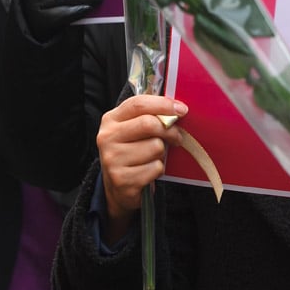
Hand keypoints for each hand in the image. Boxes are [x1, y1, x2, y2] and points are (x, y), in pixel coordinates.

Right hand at [96, 94, 187, 243]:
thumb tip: (179, 109)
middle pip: (149, 124)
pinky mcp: (121, 179)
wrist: (119, 185)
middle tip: (176, 137)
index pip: (138, 104)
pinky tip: (148, 171)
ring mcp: (112, 159)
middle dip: (170, 130)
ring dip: (162, 153)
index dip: (164, 104)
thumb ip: (151, 115)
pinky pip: (156, 168)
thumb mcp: (136, 129)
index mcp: (111, 119)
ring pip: (155, 147)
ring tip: (153, 157)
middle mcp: (107, 137)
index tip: (182, 110)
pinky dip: (158, 169)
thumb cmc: (134, 151)